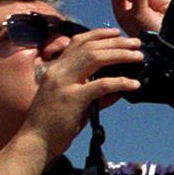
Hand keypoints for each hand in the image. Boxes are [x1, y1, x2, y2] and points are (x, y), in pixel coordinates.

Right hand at [20, 29, 142, 157]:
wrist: (36, 141)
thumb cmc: (52, 123)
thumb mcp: (70, 100)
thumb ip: (91, 91)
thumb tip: (118, 89)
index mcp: (55, 69)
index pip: (77, 42)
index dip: (98, 34)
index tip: (116, 33)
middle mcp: (58, 71)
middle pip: (90, 47)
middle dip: (116, 42)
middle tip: (135, 43)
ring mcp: (64, 83)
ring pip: (96, 59)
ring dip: (120, 55)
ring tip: (138, 56)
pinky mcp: (73, 98)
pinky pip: (101, 85)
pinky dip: (120, 82)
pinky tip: (133, 84)